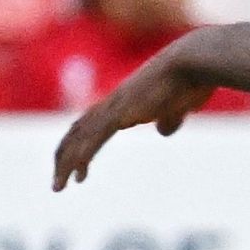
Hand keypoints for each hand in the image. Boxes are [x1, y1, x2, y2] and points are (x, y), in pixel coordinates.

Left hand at [53, 52, 213, 190]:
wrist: (192, 62)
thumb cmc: (189, 81)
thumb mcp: (179, 107)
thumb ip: (169, 118)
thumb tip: (163, 131)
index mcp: (122, 101)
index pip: (88, 125)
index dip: (78, 146)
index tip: (76, 170)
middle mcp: (112, 103)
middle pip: (76, 131)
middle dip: (63, 157)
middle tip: (57, 184)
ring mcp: (115, 107)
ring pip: (80, 138)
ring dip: (66, 164)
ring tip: (58, 187)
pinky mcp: (122, 113)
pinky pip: (95, 138)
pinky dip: (82, 155)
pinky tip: (77, 173)